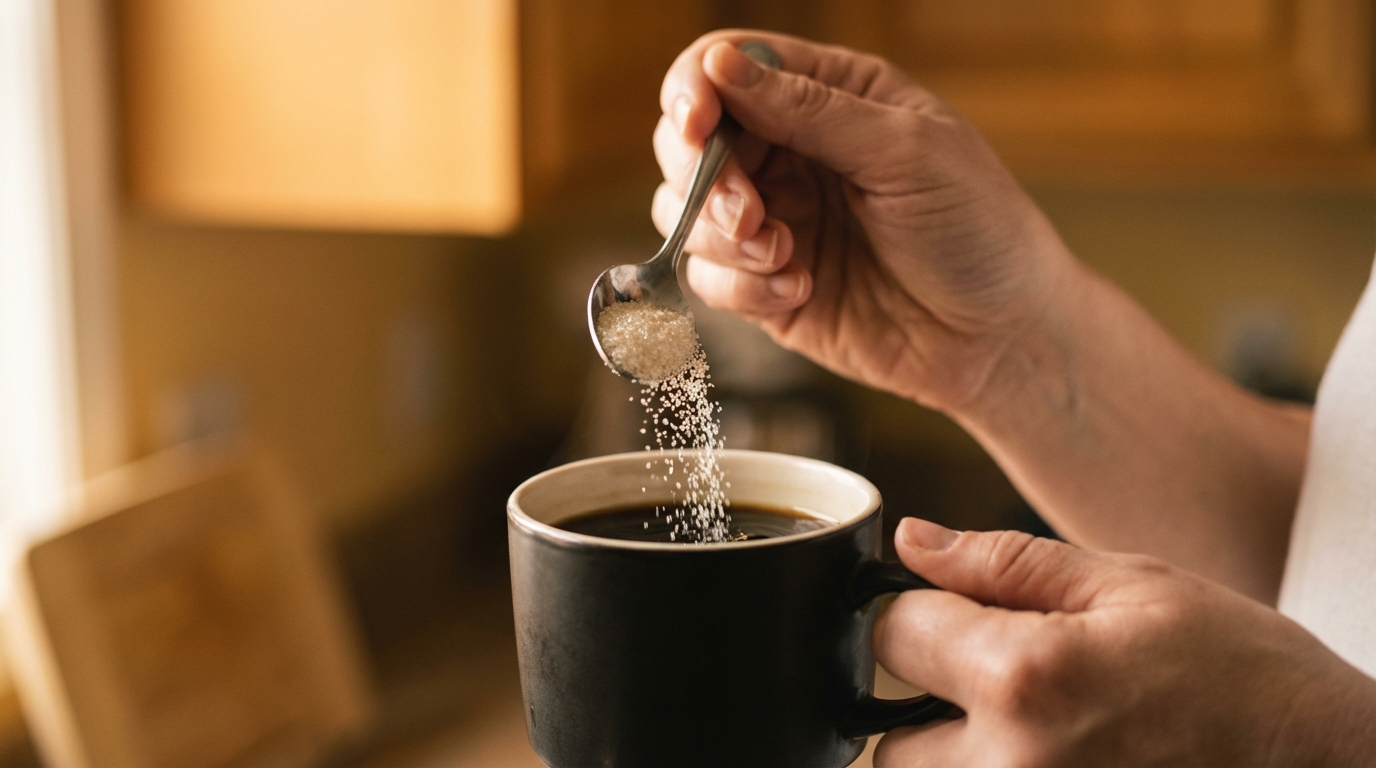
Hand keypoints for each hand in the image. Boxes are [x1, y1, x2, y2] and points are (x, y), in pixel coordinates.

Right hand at [654, 31, 1074, 411]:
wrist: (999, 338)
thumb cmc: (977, 228)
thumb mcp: (904, 151)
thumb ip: (809, 109)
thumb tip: (719, 64)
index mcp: (828, 96)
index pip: (727, 65)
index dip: (694, 90)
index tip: (696, 127)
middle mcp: (790, 152)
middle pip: (687, 140)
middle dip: (702, 176)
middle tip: (747, 213)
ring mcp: (773, 221)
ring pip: (682, 211)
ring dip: (718, 236)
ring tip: (783, 256)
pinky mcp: (764, 289)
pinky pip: (708, 278)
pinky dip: (741, 287)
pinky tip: (799, 291)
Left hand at [873, 518, 1375, 765]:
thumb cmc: (1245, 675)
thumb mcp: (1131, 586)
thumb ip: (1004, 564)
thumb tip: (912, 544)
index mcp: (1026, 680)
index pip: (890, 636)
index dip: (916, 615)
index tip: (954, 617)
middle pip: (888, 742)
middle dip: (925, 706)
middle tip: (998, 686)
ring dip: (954, 760)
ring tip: (1039, 731)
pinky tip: (1059, 762)